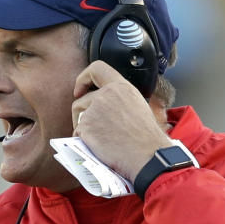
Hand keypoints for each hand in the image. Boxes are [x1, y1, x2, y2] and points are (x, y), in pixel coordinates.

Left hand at [72, 61, 172, 180]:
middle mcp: (106, 94)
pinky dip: (81, 141)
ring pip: (77, 118)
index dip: (82, 78)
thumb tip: (105, 108)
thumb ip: (119, 101)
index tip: (80, 91)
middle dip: (79, 114)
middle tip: (86, 126)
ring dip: (81, 128)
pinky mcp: (86, 126)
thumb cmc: (146, 138)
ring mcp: (94, 109)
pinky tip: (96, 147)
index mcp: (121, 87)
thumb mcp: (137, 107)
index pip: (96, 68)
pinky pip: (76, 132)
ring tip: (97, 140)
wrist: (147, 155)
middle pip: (81, 100)